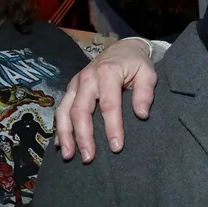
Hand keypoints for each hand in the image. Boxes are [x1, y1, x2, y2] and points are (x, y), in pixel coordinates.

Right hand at [55, 38, 157, 162]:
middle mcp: (87, 79)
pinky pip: (61, 110)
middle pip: (80, 111)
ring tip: (69, 156)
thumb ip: (145, 93)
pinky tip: (61, 145)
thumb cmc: (136, 63)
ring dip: (65, 136)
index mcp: (107, 74)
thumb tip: (141, 115)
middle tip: (89, 158)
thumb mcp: (148, 73)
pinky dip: (59, 128)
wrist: (122, 48)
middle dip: (83, 137)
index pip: (108, 105)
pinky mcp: (71, 89)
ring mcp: (75, 84)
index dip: (112, 128)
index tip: (116, 147)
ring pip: (64, 112)